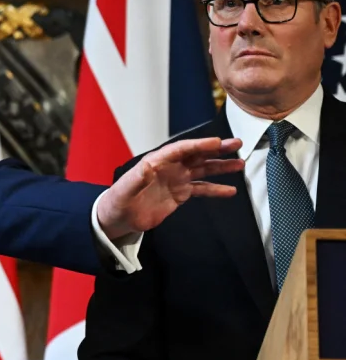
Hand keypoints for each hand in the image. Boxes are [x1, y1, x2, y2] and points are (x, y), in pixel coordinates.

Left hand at [97, 137, 243, 239]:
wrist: (120, 217)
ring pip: (203, 170)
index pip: (181, 149)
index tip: (217, 142)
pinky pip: (201, 189)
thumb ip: (137, 177)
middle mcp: (170, 167)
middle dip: (216, 149)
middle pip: (197, 155)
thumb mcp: (126, 188)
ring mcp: (177, 180)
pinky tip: (230, 190)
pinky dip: (216, 189)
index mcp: (157, 161)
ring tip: (240, 164)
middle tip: (237, 144)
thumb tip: (148, 166)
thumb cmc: (119, 199)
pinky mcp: (180, 194)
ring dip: (221, 166)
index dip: (199, 145)